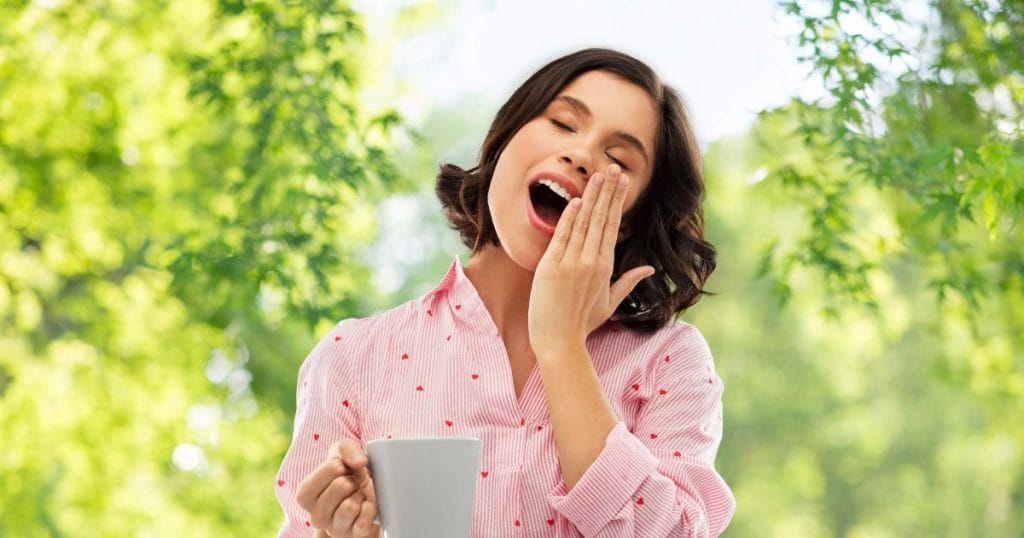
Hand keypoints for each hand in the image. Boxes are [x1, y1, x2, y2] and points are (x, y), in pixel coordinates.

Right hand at [296, 439, 380, 537]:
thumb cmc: (348, 475)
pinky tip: (365, 507)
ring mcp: (334, 529)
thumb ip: (345, 448)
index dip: (342, 464)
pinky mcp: (354, 535)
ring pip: (351, 506)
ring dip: (360, 495)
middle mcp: (316, 516)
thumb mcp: (342, 454)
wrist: (366, 498)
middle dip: (352, 480)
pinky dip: (371, 508)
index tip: (342, 471)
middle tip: (352, 485)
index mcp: (305, 495)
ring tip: (357, 496)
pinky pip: (365, 518)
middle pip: (341, 486)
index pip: (331, 468)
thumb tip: (359, 462)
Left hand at [528, 164, 655, 350]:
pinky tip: (577, 199)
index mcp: (605, 268)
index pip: (612, 226)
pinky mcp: (551, 267)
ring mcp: (571, 263)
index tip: (621, 182)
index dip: (616, 201)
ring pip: (583, 223)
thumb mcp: (610, 302)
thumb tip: (649, 268)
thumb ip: (629, 281)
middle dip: (608, 191)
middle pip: (601, 219)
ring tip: (599, 175)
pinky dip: (569, 217)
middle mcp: (591, 262)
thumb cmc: (582, 323)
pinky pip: (562, 236)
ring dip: (591, 197)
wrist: (558, 341)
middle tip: (614, 168)